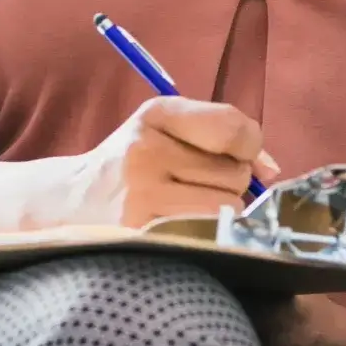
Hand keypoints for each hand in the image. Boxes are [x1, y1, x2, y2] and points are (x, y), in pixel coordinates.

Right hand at [64, 95, 278, 228]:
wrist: (74, 200)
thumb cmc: (135, 162)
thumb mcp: (168, 130)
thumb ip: (223, 137)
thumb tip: (271, 170)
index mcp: (157, 114)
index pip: (233, 128)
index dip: (249, 146)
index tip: (235, 155)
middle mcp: (148, 149)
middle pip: (235, 171)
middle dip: (227, 180)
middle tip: (192, 183)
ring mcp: (143, 193)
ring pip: (227, 205)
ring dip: (218, 209)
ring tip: (185, 203)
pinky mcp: (144, 230)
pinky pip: (209, 231)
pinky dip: (206, 230)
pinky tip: (182, 223)